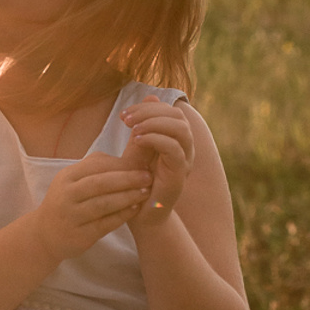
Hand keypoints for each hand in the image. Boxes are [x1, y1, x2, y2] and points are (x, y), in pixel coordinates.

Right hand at [33, 151, 152, 261]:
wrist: (45, 234)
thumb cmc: (67, 201)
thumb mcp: (73, 180)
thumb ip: (95, 167)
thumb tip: (125, 157)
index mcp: (66, 176)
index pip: (96, 165)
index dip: (120, 164)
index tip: (142, 164)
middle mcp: (66, 195)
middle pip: (100, 183)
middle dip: (127, 179)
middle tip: (148, 176)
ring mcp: (72, 216)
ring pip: (103, 204)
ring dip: (127, 197)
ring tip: (145, 192)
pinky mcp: (79, 235)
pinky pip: (104, 224)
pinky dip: (122, 215)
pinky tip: (135, 209)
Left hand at [119, 96, 194, 226]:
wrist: (140, 213)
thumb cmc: (137, 180)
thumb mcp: (138, 147)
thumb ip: (144, 124)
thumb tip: (149, 97)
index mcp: (177, 139)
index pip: (170, 111)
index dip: (148, 108)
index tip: (124, 114)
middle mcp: (186, 148)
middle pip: (177, 116)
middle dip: (149, 113)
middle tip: (125, 120)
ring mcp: (185, 160)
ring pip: (180, 129)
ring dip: (153, 124)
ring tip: (132, 130)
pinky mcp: (180, 173)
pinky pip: (174, 148)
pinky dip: (155, 139)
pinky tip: (137, 141)